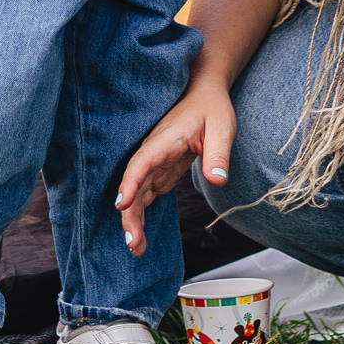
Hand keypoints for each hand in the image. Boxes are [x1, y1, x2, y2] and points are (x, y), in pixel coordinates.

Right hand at [114, 79, 237, 254]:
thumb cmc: (212, 108)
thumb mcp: (221, 128)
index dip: (131, 184)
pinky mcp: (159, 171)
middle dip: (130, 214)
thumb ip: (218, 154)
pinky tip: (140, 237)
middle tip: (133, 243)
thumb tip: (218, 180)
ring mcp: (153, 163)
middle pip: (134, 185)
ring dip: (133, 220)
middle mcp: (152, 153)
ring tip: (136, 249)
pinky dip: (140, 216)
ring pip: (136, 194)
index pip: (142, 162)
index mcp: (164, 140)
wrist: (204, 94)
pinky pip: (144, 196)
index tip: (122, 205)